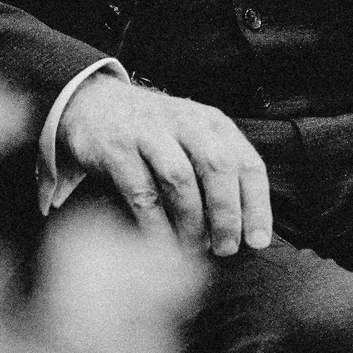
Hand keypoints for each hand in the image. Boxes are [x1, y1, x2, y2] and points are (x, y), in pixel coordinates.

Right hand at [59, 75, 272, 255]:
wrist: (94, 103)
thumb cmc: (156, 134)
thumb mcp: (193, 138)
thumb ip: (219, 171)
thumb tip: (244, 227)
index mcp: (213, 124)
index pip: (247, 163)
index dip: (257, 204)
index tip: (258, 240)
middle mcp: (186, 123)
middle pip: (217, 168)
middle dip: (226, 214)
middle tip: (226, 249)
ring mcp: (149, 133)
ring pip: (180, 179)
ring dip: (191, 221)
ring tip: (195, 249)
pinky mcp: (117, 149)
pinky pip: (142, 192)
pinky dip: (155, 224)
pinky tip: (162, 245)